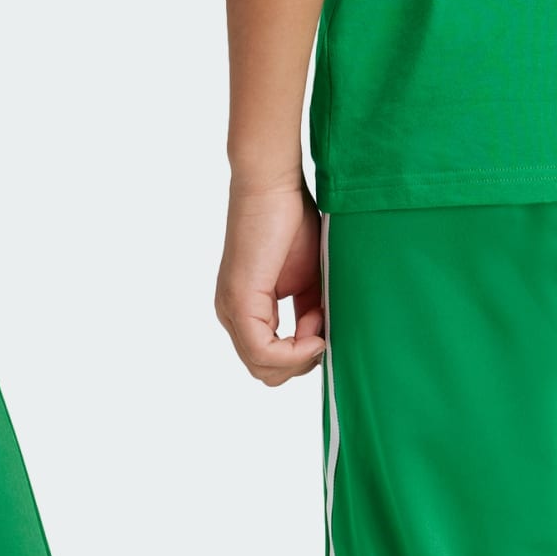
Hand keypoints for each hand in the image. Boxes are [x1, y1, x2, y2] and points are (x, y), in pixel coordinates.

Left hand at [214, 172, 325, 384]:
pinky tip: (314, 332)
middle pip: (266, 371)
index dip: (304, 353)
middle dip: (302, 360)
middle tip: (323, 325)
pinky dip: (294, 351)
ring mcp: (231, 309)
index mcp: (246, 309)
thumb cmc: (291, 221)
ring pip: (263, 367)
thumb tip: (319, 344)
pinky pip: (262, 352)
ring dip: (301, 354)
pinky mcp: (239, 300)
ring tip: (319, 318)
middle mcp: (232, 314)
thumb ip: (310, 314)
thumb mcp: (307, 280)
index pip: (270, 360)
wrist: (274, 183)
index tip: (325, 321)